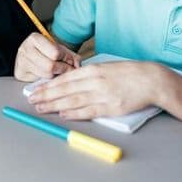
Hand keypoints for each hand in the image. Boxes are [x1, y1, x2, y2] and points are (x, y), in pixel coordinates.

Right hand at [14, 33, 79, 80]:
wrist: (28, 54)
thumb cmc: (45, 51)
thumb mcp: (58, 48)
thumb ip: (70, 56)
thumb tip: (77, 66)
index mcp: (35, 38)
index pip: (55, 52)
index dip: (66, 59)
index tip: (70, 62)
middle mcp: (25, 49)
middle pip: (50, 66)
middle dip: (62, 69)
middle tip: (67, 70)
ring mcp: (21, 62)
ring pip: (45, 75)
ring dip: (56, 76)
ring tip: (58, 72)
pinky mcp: (19, 73)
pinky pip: (38, 81)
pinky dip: (48, 81)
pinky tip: (50, 77)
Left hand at [27, 60, 162, 119]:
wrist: (150, 80)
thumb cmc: (128, 73)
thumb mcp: (105, 67)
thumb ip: (88, 74)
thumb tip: (70, 81)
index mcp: (92, 70)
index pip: (64, 78)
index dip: (48, 85)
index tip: (36, 89)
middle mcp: (94, 81)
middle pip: (64, 89)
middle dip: (46, 95)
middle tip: (32, 100)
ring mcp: (101, 94)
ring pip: (72, 100)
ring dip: (54, 105)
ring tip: (41, 108)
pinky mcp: (110, 107)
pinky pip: (88, 111)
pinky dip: (74, 113)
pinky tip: (62, 113)